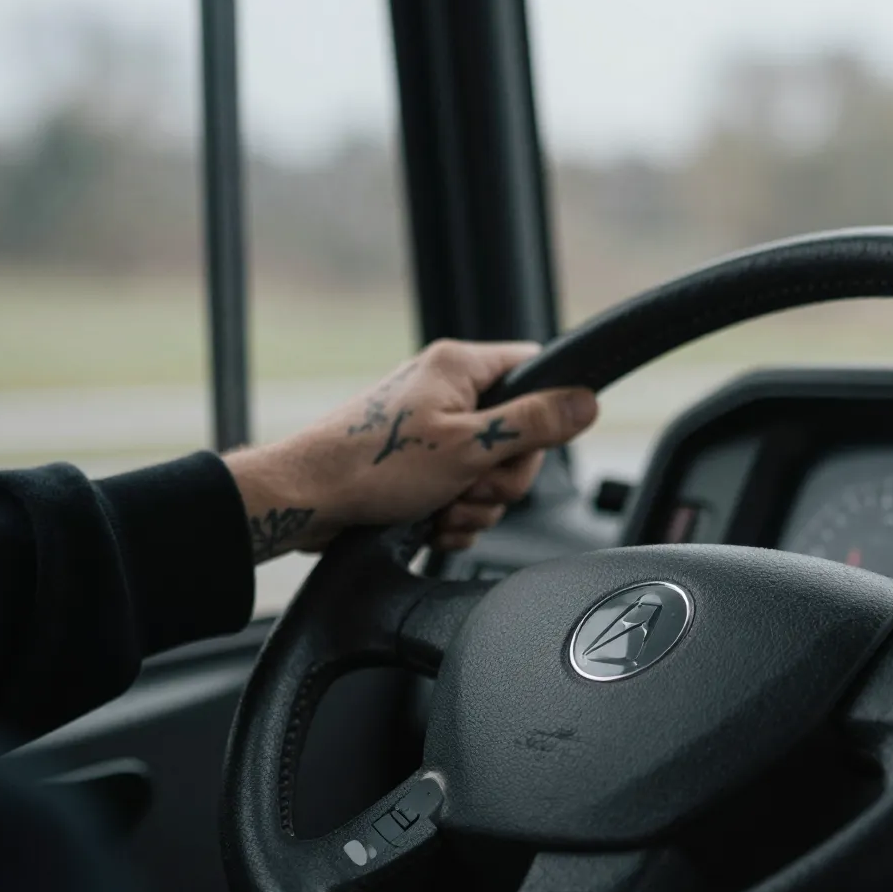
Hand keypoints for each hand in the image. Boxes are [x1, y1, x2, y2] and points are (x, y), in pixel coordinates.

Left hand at [223, 340, 596, 558]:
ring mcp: (432, 431)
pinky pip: (463, 493)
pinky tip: (430, 524)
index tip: (529, 443)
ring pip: (492, 473)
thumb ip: (534, 422)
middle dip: (502, 477)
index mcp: (461, 367)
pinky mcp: (419, 468)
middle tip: (469, 486)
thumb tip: (587, 402)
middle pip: (520, 435)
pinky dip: (453, 516)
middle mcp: (447, 392)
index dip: (547, 410)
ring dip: (475, 503)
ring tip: (439, 508)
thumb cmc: (372, 466)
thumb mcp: (469, 446)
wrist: (304, 502)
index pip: (537, 368)